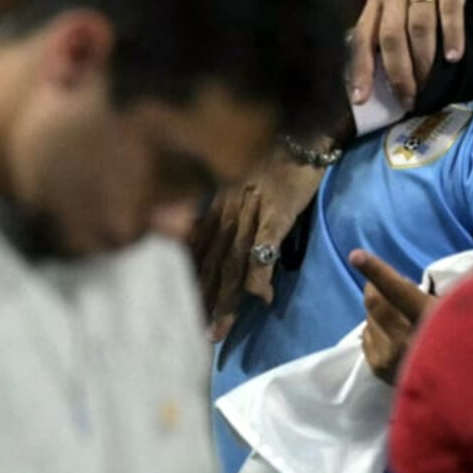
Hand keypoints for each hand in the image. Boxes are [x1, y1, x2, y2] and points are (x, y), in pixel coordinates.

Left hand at [194, 149, 327, 341]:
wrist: (296, 135)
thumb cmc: (268, 162)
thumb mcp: (237, 189)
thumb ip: (220, 220)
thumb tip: (221, 253)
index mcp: (216, 210)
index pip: (197, 253)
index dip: (188, 284)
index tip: (176, 315)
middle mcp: (226, 214)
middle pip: (212, 264)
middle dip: (203, 302)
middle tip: (197, 336)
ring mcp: (250, 214)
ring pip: (232, 261)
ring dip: (226, 297)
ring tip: (220, 329)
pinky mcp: (277, 212)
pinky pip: (266, 243)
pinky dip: (261, 270)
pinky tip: (261, 296)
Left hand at [348, 0, 472, 107]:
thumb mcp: (410, 10)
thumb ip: (397, 38)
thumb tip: (389, 85)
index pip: (362, 36)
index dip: (360, 68)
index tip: (361, 98)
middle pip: (390, 34)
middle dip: (398, 70)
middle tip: (409, 97)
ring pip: (418, 23)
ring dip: (424, 58)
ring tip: (431, 82)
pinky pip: (450, 7)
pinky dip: (451, 34)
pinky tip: (454, 56)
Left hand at [353, 248, 472, 383]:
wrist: (467, 398)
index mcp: (428, 320)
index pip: (397, 290)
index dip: (376, 271)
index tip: (356, 256)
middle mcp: (406, 339)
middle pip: (376, 302)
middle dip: (377, 287)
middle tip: (392, 286)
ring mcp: (391, 357)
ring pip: (370, 318)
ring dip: (378, 309)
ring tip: (398, 313)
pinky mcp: (381, 370)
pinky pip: (366, 337)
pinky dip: (374, 328)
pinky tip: (392, 331)